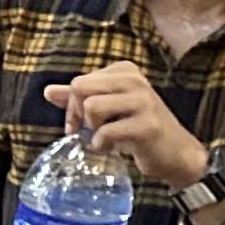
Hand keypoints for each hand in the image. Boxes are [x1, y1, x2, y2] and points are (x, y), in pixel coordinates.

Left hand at [47, 62, 210, 190]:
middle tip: (92, 129)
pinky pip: (105, 132)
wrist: (176, 154)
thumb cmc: (139, 129)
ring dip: (93, 129)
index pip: (79, 81)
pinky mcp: (147, 125)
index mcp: (125, 71)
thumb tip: (48, 91)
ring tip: (107, 136)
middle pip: (80, 88)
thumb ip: (80, 98)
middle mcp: (136, 80)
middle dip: (78, 114)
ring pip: (91, 107)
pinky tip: (115, 148)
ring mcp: (143, 102)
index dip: (73, 105)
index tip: (85, 122)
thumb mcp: (109, 108)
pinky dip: (103, 145)